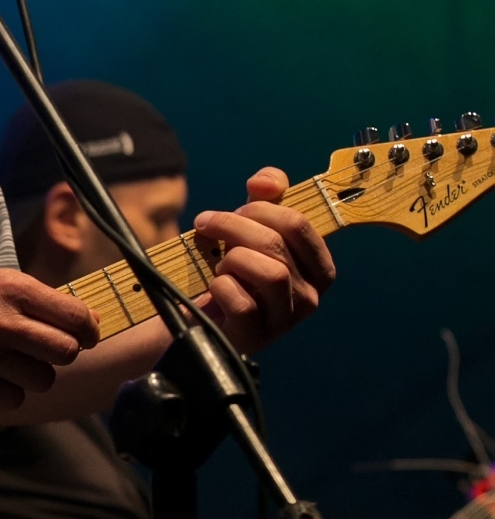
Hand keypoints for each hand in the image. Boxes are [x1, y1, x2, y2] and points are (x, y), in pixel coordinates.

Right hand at [0, 263, 97, 409]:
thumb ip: (30, 297)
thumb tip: (78, 320)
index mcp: (14, 289)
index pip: (77, 317)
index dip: (88, 331)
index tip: (85, 337)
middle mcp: (4, 322)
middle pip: (67, 352)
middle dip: (60, 354)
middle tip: (44, 353)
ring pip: (43, 380)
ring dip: (34, 376)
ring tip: (13, 367)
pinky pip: (13, 400)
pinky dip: (7, 395)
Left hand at [191, 167, 334, 352]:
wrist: (201, 317)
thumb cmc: (233, 270)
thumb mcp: (252, 228)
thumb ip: (265, 197)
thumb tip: (264, 182)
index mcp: (317, 268)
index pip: (298, 223)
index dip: (261, 208)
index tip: (236, 210)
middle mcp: (310, 297)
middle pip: (277, 243)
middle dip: (236, 226)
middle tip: (210, 225)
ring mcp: (285, 320)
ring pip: (270, 273)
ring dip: (233, 259)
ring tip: (220, 264)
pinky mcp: (257, 337)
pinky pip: (242, 301)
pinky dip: (221, 286)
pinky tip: (215, 287)